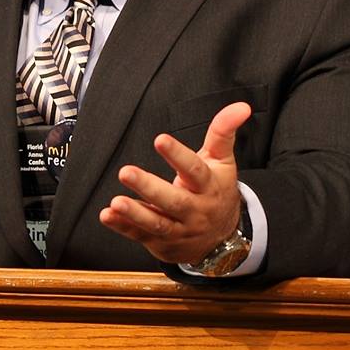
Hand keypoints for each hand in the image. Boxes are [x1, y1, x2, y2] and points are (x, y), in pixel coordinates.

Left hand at [100, 102, 251, 264]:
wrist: (222, 240)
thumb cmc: (216, 190)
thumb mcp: (222, 161)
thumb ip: (224, 132)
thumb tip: (242, 106)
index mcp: (208, 186)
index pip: (195, 170)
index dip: (178, 155)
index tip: (160, 139)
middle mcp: (195, 210)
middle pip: (174, 201)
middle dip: (149, 188)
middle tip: (125, 172)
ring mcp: (178, 229)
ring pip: (157, 223)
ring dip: (135, 213)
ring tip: (116, 202)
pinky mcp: (161, 243)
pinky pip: (141, 236)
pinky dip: (123, 227)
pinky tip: (108, 216)